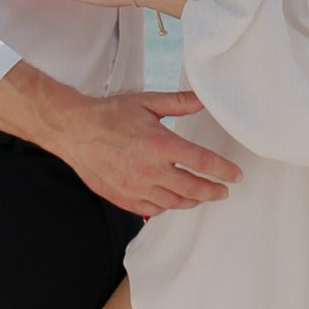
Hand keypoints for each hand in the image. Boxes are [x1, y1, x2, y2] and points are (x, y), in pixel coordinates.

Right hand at [0, 63, 240, 214]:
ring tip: (201, 195)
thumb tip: (204, 99)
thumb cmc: (109, 114)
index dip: (224, 171)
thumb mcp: (147, 102)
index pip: (202, 163)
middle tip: (223, 191)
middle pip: (193, 189)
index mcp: (160, 144)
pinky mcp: (123, 198)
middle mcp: (150, 170)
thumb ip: (179, 103)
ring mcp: (136, 187)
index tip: (236, 175)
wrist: (73, 130)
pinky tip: (171, 198)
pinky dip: (167, 205)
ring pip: (174, 202)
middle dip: (213, 191)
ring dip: (192, 200)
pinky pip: (153, 209)